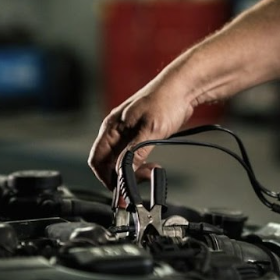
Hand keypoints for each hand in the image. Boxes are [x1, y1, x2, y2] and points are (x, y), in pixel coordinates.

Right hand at [88, 72, 195, 189]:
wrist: (183, 88)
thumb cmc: (165, 100)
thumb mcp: (150, 129)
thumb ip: (134, 152)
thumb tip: (122, 172)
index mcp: (111, 127)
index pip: (97, 159)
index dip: (105, 177)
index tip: (119, 190)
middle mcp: (116, 130)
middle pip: (108, 162)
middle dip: (120, 176)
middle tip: (138, 182)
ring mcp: (127, 133)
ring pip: (121, 160)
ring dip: (132, 171)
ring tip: (149, 172)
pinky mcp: (140, 134)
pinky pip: (133, 155)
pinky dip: (140, 164)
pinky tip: (151, 165)